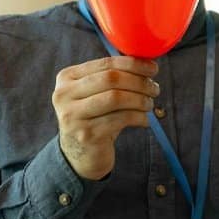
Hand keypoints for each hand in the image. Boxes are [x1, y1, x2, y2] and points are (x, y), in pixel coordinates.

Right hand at [53, 55, 160, 179]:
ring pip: (116, 98)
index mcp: (66, 78)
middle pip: (111, 79)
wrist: (79, 155)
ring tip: (150, 104)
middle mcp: (64, 94)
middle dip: (139, 82)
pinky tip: (145, 120)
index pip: (105, 63)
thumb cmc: (94, 118)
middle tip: (154, 88)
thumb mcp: (95, 94)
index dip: (133, 64)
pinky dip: (138, 117)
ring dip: (140, 99)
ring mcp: (73, 115)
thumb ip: (112, 77)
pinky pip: (120, 119)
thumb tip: (147, 63)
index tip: (153, 68)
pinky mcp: (86, 135)